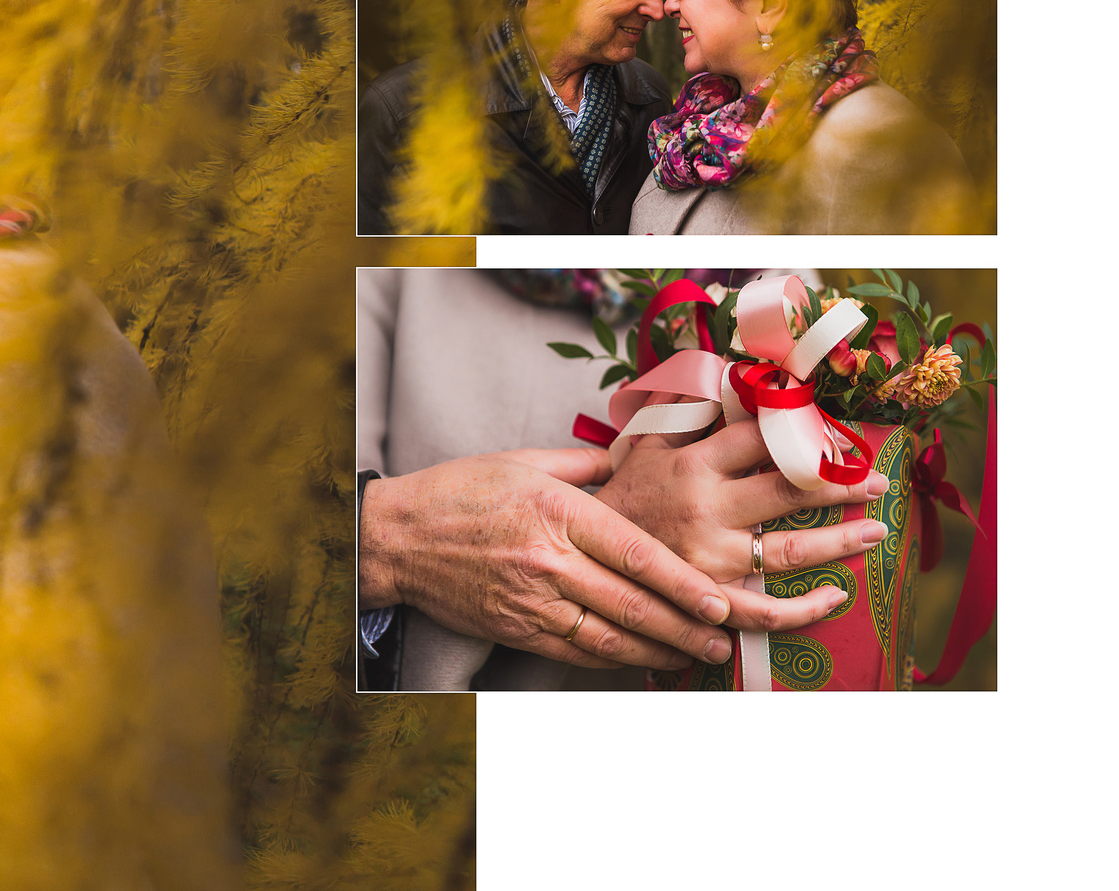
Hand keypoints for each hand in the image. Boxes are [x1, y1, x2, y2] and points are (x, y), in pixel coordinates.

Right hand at [360, 450, 841, 670]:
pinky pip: (578, 652)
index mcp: (557, 512)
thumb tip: (630, 459)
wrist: (394, 537)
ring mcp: (532, 600)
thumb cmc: (458, 492)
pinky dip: (617, 661)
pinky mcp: (517, 627)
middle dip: (687, 626)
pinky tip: (645, 661)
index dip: (684, 584)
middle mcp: (549, 560)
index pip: (635, 555)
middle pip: (633, 604)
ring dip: (661, 651)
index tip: (720, 601)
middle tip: (726, 637)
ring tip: (699, 656)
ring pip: (611, 636)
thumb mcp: (522, 462)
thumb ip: (584, 465)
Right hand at [595, 418, 888, 582]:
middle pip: (788, 490)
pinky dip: (806, 609)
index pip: (759, 438)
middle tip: (878, 481)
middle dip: (840, 483)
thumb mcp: (640, 449)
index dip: (801, 427)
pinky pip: (765, 611)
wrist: (576, 558)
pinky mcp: (708, 597)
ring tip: (877, 530)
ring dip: (842, 540)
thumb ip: (678, 414)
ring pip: (790, 551)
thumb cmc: (616, 501)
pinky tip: (836, 598)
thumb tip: (712, 375)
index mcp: (691, 466)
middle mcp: (705, 508)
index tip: (834, 425)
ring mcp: (710, 556)